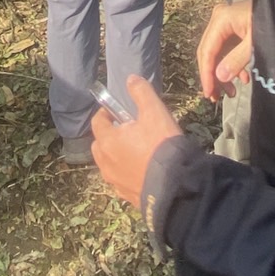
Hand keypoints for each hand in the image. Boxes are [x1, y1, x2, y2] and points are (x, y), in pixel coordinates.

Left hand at [91, 76, 182, 210]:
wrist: (176, 185)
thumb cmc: (162, 145)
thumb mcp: (155, 112)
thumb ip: (141, 93)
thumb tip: (131, 79)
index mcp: (108, 141)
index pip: (97, 122)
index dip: (106, 113)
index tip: (116, 111)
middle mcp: (106, 163)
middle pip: (99, 145)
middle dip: (109, 136)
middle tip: (127, 131)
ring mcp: (115, 182)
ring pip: (108, 165)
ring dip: (116, 156)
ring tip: (136, 151)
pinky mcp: (127, 197)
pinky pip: (121, 181)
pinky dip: (126, 173)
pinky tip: (142, 170)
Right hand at [196, 0, 252, 99]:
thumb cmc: (274, 22)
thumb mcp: (256, 44)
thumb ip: (237, 60)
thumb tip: (219, 77)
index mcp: (221, 20)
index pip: (207, 51)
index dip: (206, 75)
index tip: (209, 94)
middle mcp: (219, 19)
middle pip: (208, 52)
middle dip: (213, 76)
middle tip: (216, 97)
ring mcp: (226, 22)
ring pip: (217, 53)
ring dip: (223, 73)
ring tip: (232, 92)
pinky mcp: (234, 27)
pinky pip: (227, 49)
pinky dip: (232, 65)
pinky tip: (243, 78)